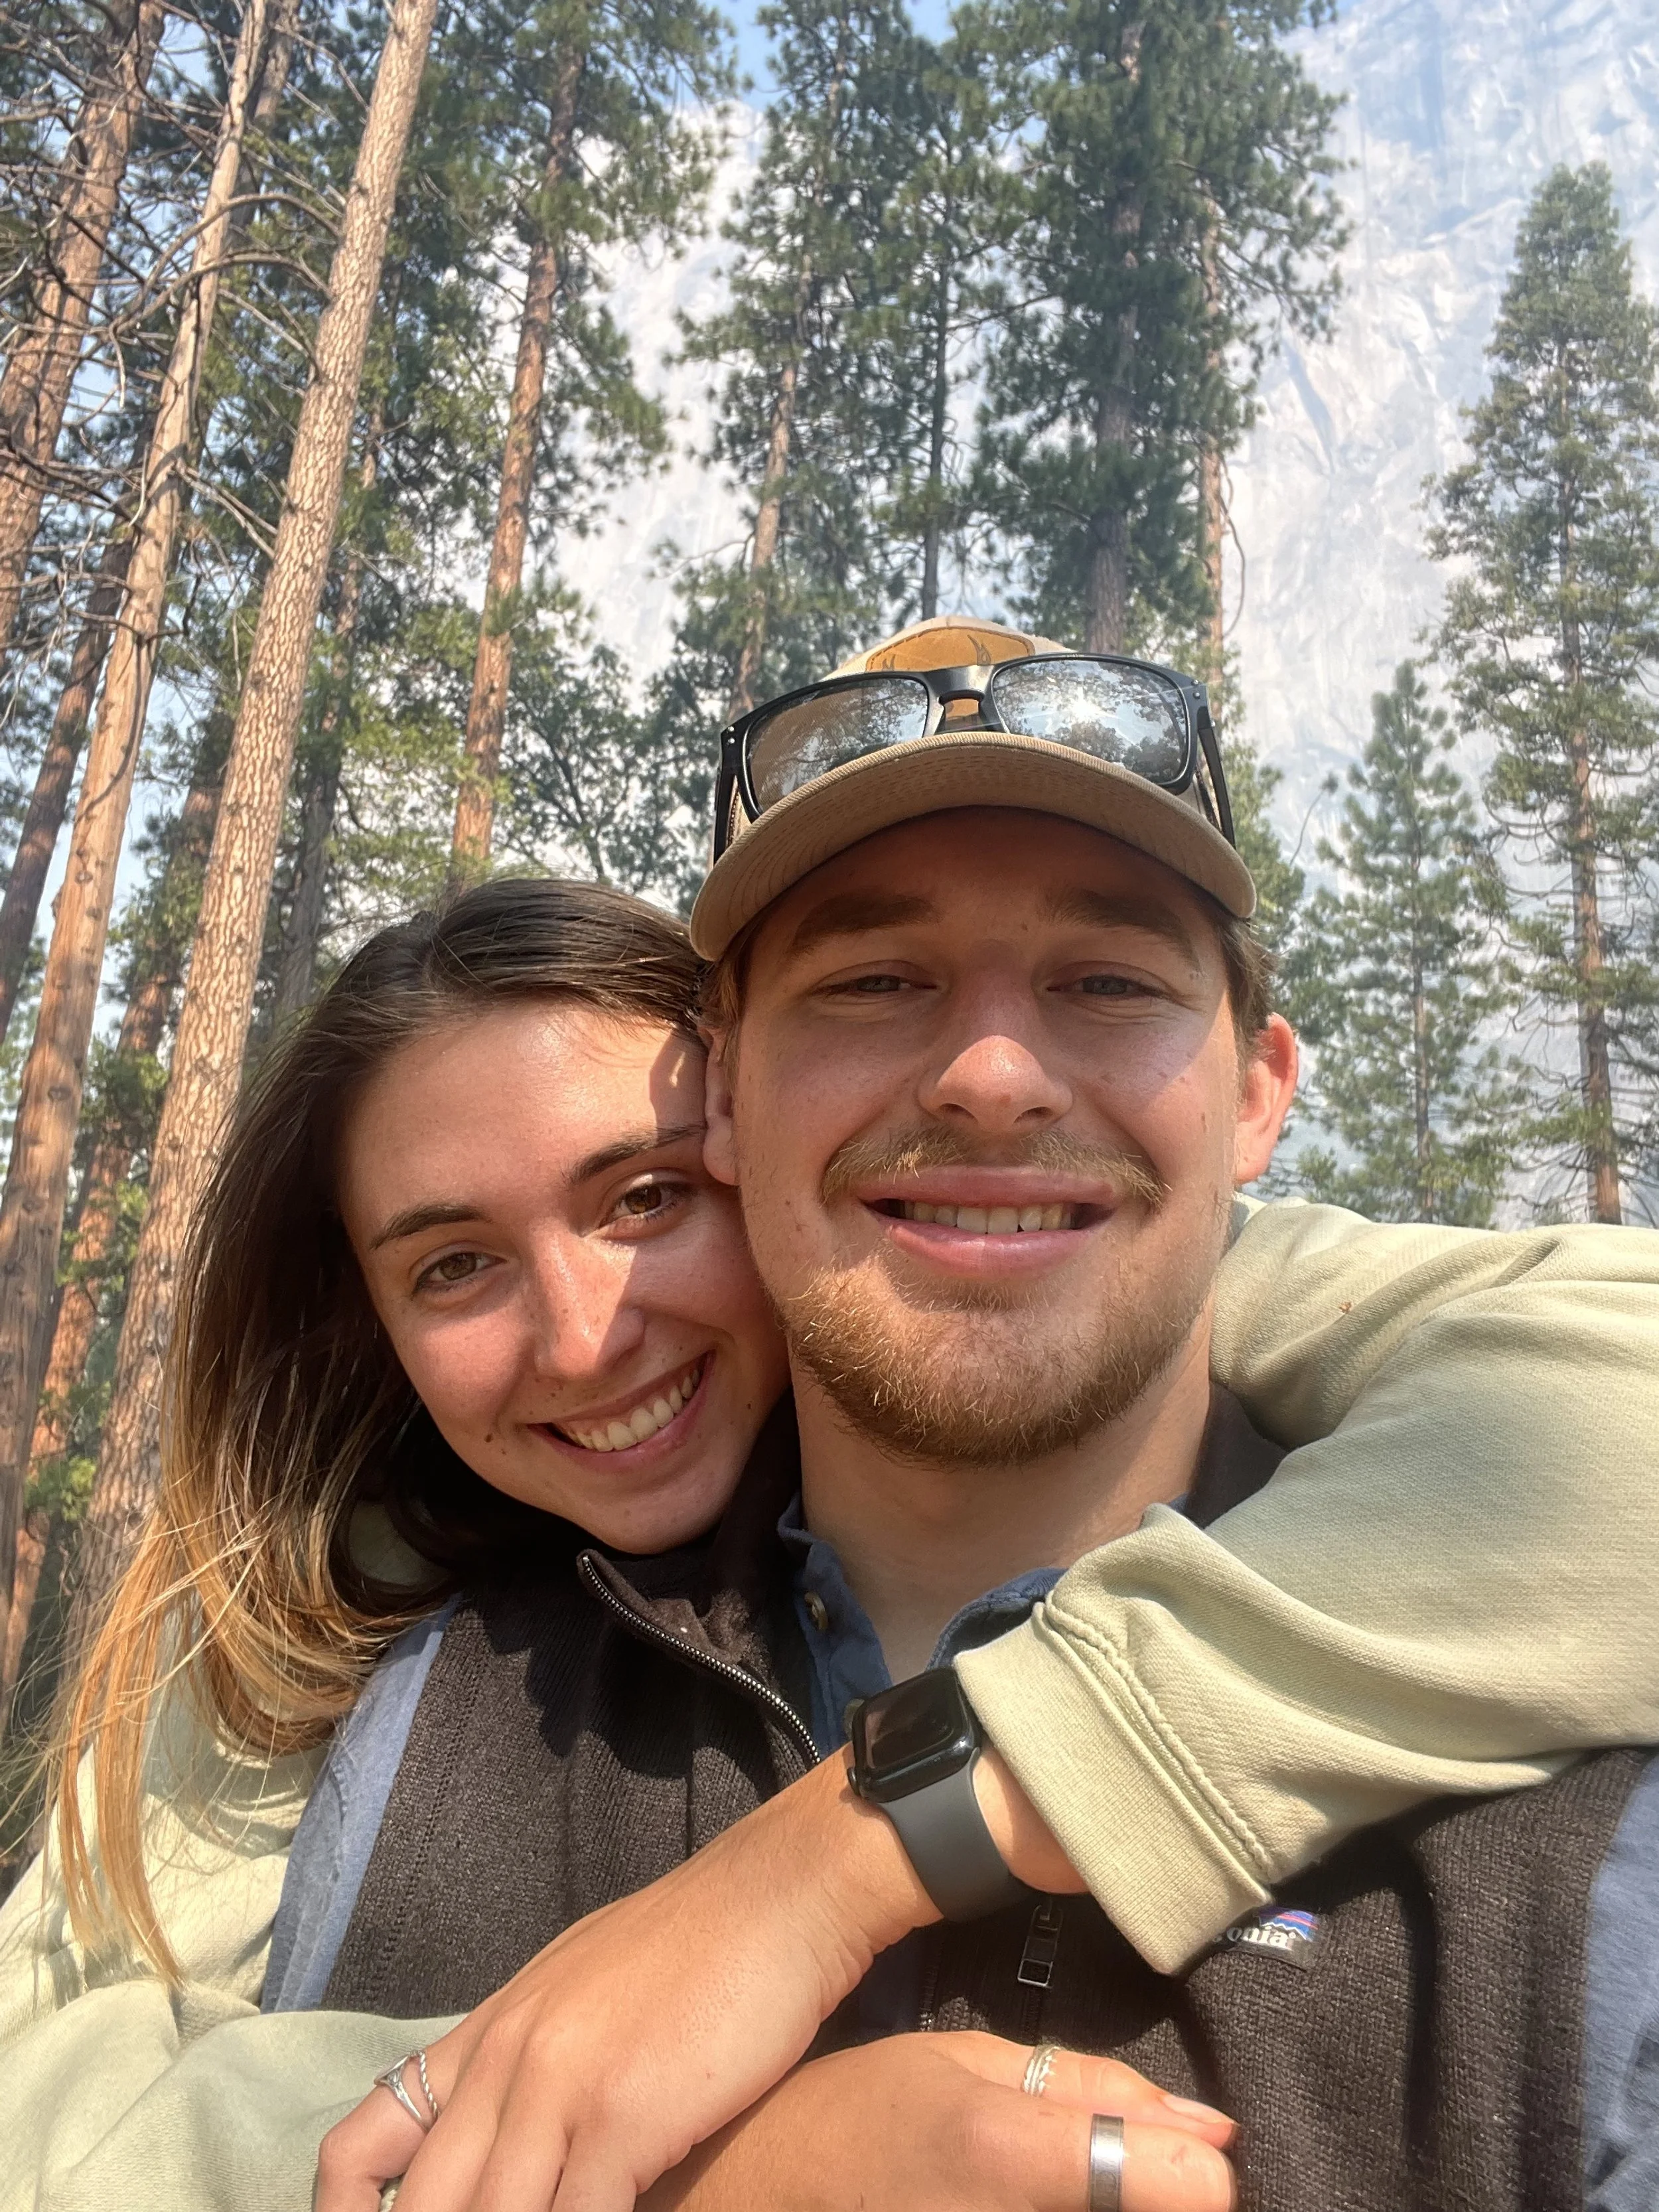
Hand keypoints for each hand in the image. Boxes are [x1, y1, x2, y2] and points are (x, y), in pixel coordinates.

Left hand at [315, 1745, 1088, 2211]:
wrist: (780, 1894)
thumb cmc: (699, 1945)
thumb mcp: (582, 1989)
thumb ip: (533, 2059)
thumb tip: (509, 2133)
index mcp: (488, 2032)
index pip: (361, 2141)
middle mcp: (505, 2059)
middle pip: (425, 2207)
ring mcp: (559, 2087)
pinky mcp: (624, 2116)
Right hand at [643, 2032, 1233, 2211]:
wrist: (735, 2197)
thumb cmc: (844, 2119)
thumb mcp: (958, 2064)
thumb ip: (1089, 2092)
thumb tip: (1214, 2133)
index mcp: (1010, 2154)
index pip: (1197, 2190)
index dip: (1199, 2177)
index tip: (1180, 2165)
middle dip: (1146, 2198)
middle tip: (1108, 2175)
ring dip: (1107, 2210)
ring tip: (1020, 2187)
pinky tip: (998, 2206)